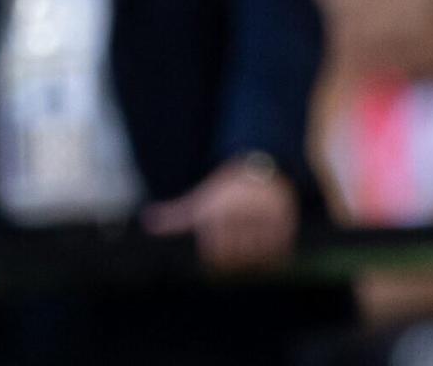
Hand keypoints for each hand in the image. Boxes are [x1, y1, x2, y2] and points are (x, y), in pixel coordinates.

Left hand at [144, 156, 296, 271]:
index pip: (215, 253)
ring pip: (258, 257)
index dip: (215, 260)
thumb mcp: (199, 200)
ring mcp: (264, 218)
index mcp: (217, 209)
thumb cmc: (224, 191)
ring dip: (254, 262)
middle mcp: (240, 213)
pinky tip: (266, 256)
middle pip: (236, 256)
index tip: (216, 263)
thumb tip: (147, 221)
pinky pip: (278, 254)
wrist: (260, 169)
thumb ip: (174, 215)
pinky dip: (272, 260)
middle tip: (236, 261)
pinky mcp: (285, 223)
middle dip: (235, 262)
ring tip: (250, 255)